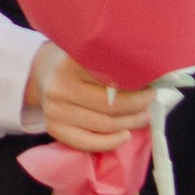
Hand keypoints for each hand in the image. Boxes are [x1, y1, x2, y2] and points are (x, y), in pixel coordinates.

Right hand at [25, 48, 157, 160]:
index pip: (109, 77)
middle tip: (150, 100)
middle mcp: (59, 88)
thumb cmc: (75, 63)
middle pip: (109, 104)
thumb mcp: (88, 52)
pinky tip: (126, 135)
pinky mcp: (54, 129)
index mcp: (69, 63)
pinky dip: (112, 142)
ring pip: (104, 124)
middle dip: (136, 104)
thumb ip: (110, 61)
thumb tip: (150, 76)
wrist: (43, 75)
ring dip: (130, 123)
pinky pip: (89, 142)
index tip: (151, 83)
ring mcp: (55, 111)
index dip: (135, 82)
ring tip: (144, 116)